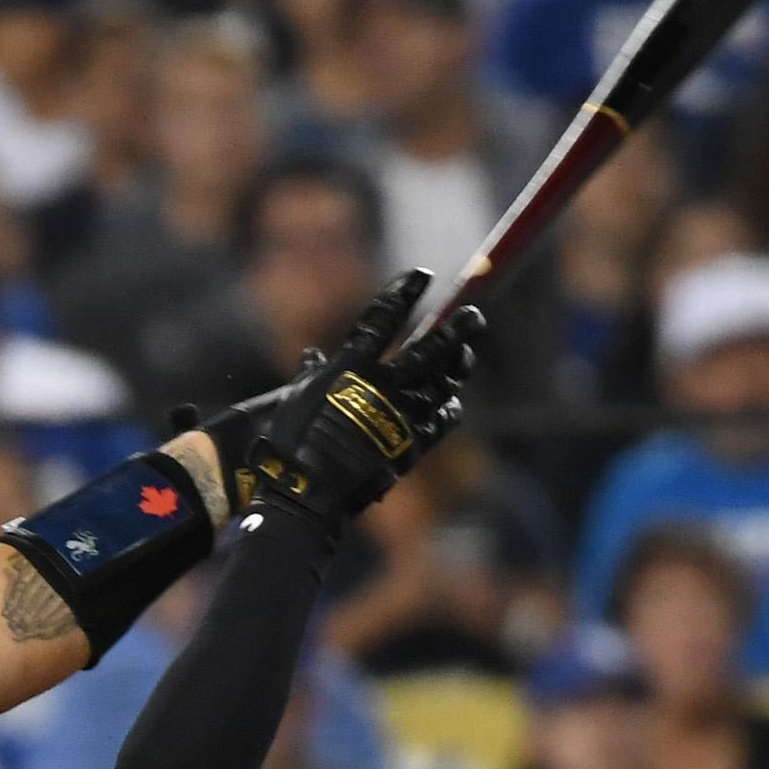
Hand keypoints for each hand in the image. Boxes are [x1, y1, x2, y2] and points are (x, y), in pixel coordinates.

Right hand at [235, 272, 478, 526]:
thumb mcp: (296, 400)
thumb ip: (312, 375)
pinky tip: (449, 402)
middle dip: (458, 329)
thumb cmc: (292, 445)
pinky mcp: (412, 445)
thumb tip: (312, 355)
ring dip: (457, 366)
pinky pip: (442, 419)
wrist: (308, 491)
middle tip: (475, 316)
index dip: (403, 293)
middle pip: (433, 348)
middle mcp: (384, 385)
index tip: (422, 276)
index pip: (383, 318)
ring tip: (463, 355)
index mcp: (352, 367)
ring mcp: (402, 415)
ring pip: (444, 381)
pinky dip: (448, 407)